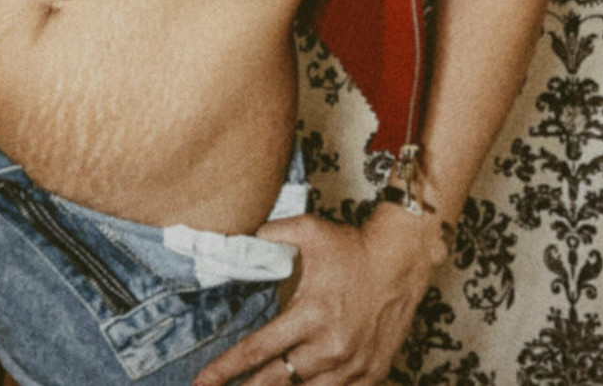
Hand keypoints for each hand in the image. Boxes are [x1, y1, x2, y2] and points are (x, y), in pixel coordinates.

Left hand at [192, 208, 437, 385]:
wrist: (401, 261)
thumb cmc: (352, 246)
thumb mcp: (308, 231)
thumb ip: (270, 235)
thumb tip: (239, 241)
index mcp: (310, 315)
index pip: (258, 350)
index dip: (226, 368)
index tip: (202, 380)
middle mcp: (329, 347)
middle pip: (276, 381)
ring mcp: (352, 366)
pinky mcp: (370, 373)